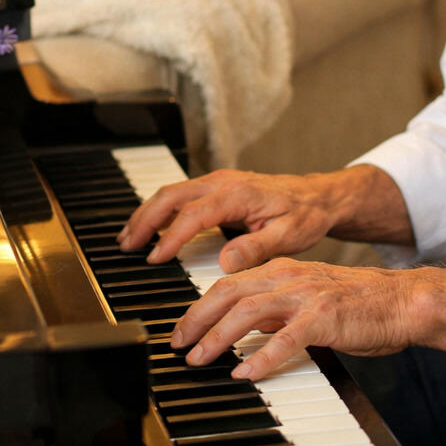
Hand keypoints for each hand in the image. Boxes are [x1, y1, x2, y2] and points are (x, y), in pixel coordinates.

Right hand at [117, 169, 346, 272]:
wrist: (319, 197)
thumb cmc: (305, 215)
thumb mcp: (288, 237)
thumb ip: (256, 249)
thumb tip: (225, 263)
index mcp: (238, 194)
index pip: (194, 215)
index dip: (171, 237)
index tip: (155, 258)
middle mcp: (224, 183)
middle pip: (172, 196)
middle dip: (145, 220)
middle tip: (127, 246)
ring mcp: (219, 182)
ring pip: (173, 192)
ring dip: (148, 212)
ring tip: (129, 237)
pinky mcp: (218, 187)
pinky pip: (182, 194)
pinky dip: (161, 209)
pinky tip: (151, 226)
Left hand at [172, 258, 423, 380]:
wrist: (402, 300)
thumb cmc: (358, 303)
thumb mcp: (309, 297)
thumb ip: (278, 308)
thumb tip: (247, 327)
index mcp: (282, 270)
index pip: (229, 283)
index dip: (199, 306)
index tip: (182, 329)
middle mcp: (289, 277)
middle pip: (229, 292)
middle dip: (197, 319)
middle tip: (177, 345)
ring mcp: (306, 296)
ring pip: (249, 312)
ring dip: (219, 337)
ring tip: (201, 359)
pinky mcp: (325, 318)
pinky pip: (286, 339)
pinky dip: (262, 357)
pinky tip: (246, 373)